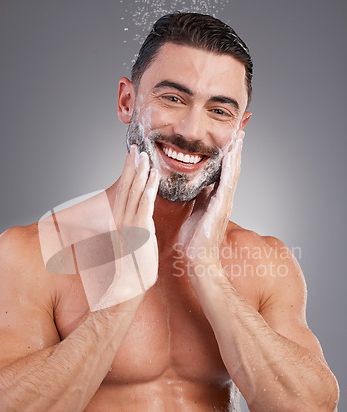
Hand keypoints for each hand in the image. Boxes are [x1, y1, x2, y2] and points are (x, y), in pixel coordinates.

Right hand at [99, 145, 159, 307]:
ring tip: (144, 155)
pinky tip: (153, 177)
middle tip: (137, 148)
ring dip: (139, 173)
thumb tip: (142, 217)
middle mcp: (122, 220)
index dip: (129, 173)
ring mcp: (129, 225)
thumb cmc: (135, 265)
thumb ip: (138, 226)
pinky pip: (143, 207)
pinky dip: (147, 190)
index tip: (133, 156)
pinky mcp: (139, 232)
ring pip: (134, 194)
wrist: (131, 286)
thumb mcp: (136, 240)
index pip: (125, 192)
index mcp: (123, 221)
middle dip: (132, 167)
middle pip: (126, 188)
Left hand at [177, 130, 243, 270]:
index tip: (229, 139)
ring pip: (232, 173)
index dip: (227, 156)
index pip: (223, 172)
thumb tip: (198, 185)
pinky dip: (230, 168)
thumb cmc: (194, 239)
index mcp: (216, 199)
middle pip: (232, 169)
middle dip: (235, 150)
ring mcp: (224, 203)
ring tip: (239, 137)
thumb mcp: (195, 211)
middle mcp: (224, 199)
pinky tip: (231, 155)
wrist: (197, 258)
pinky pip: (226, 183)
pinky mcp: (221, 207)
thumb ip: (199, 197)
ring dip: (236, 154)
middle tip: (240, 131)